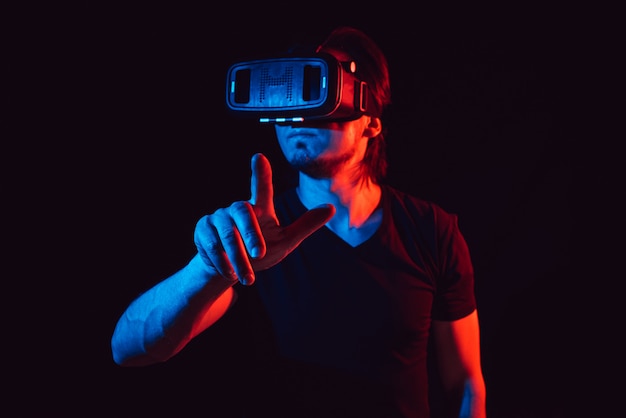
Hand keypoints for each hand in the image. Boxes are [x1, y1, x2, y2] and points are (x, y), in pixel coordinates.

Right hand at [194, 153, 334, 284]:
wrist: (229, 271)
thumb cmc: (259, 253)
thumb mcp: (285, 242)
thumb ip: (305, 225)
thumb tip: (331, 208)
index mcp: (259, 209)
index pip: (261, 188)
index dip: (260, 173)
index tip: (259, 156)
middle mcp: (237, 209)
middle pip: (242, 211)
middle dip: (251, 233)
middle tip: (259, 255)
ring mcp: (218, 218)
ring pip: (227, 233)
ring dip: (237, 257)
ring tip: (248, 278)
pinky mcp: (203, 230)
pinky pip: (211, 244)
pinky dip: (221, 261)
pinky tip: (229, 273)